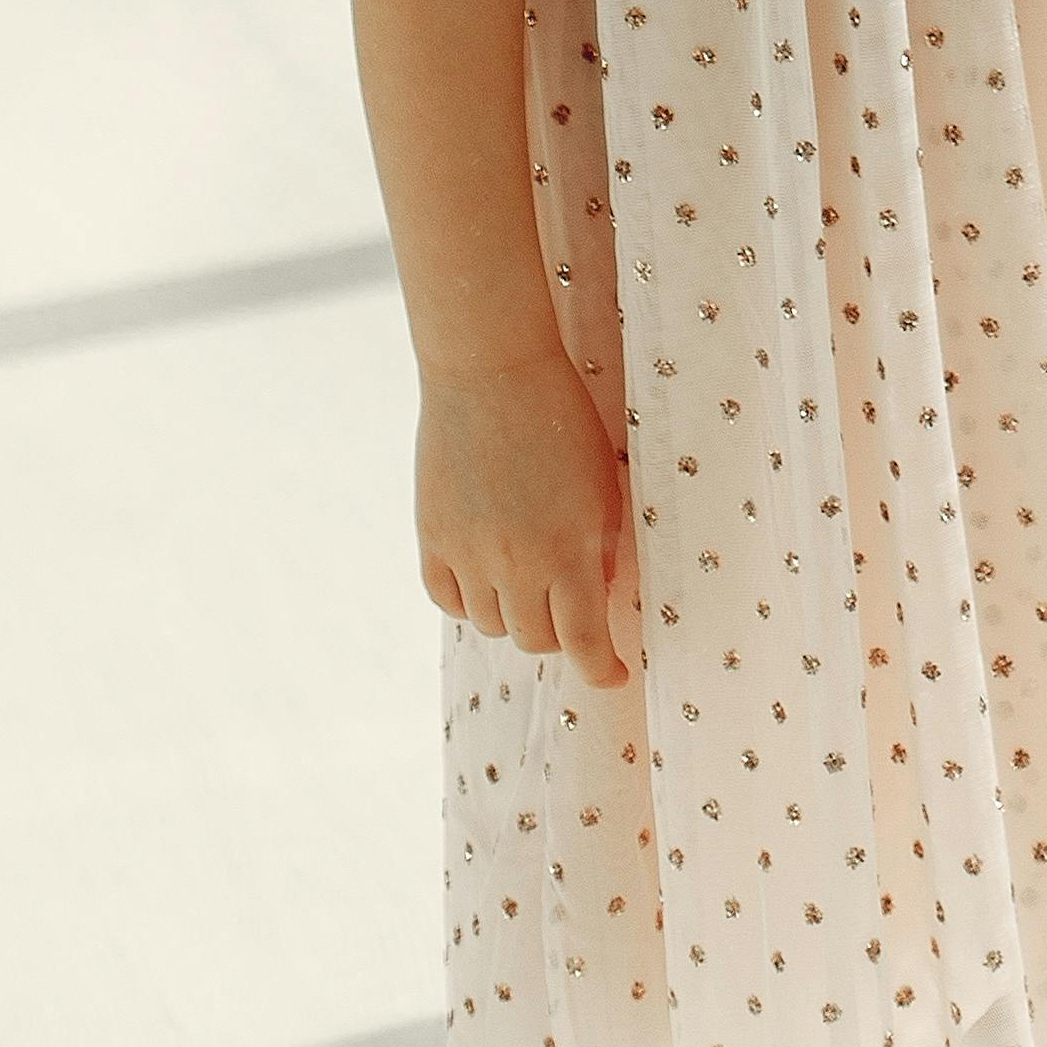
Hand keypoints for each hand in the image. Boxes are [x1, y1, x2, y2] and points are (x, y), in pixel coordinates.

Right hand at [415, 350, 638, 684]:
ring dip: (514, 612)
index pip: (583, 641)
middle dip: (558, 633)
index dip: (601, 668)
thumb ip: (600, 544)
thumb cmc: (562, 417)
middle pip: (535, 640)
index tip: (614, 675)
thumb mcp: (602, 482)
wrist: (492, 371)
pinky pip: (449, 600)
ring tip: (525, 574)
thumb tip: (594, 595)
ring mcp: (469, 555)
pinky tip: (483, 576)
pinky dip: (468, 599)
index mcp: (569, 550)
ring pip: (491, 624)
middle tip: (567, 607)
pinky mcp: (433, 540)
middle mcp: (517, 564)